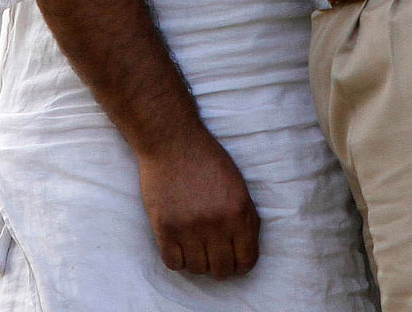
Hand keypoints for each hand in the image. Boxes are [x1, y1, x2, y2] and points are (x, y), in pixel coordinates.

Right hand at [137, 133, 259, 278]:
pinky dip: (176, 258)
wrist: (171, 141)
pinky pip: (173, 263)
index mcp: (238, 212)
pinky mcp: (164, 227)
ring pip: (197, 269)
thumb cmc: (206, 159)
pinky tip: (177, 244)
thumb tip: (246, 250)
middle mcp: (216, 223)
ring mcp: (189, 227)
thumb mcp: (237, 184)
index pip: (246, 261)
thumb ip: (245, 217)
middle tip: (212, 252)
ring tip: (193, 244)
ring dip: (197, 261)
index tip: (232, 258)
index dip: (240, 263)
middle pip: (222, 270)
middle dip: (219, 265)